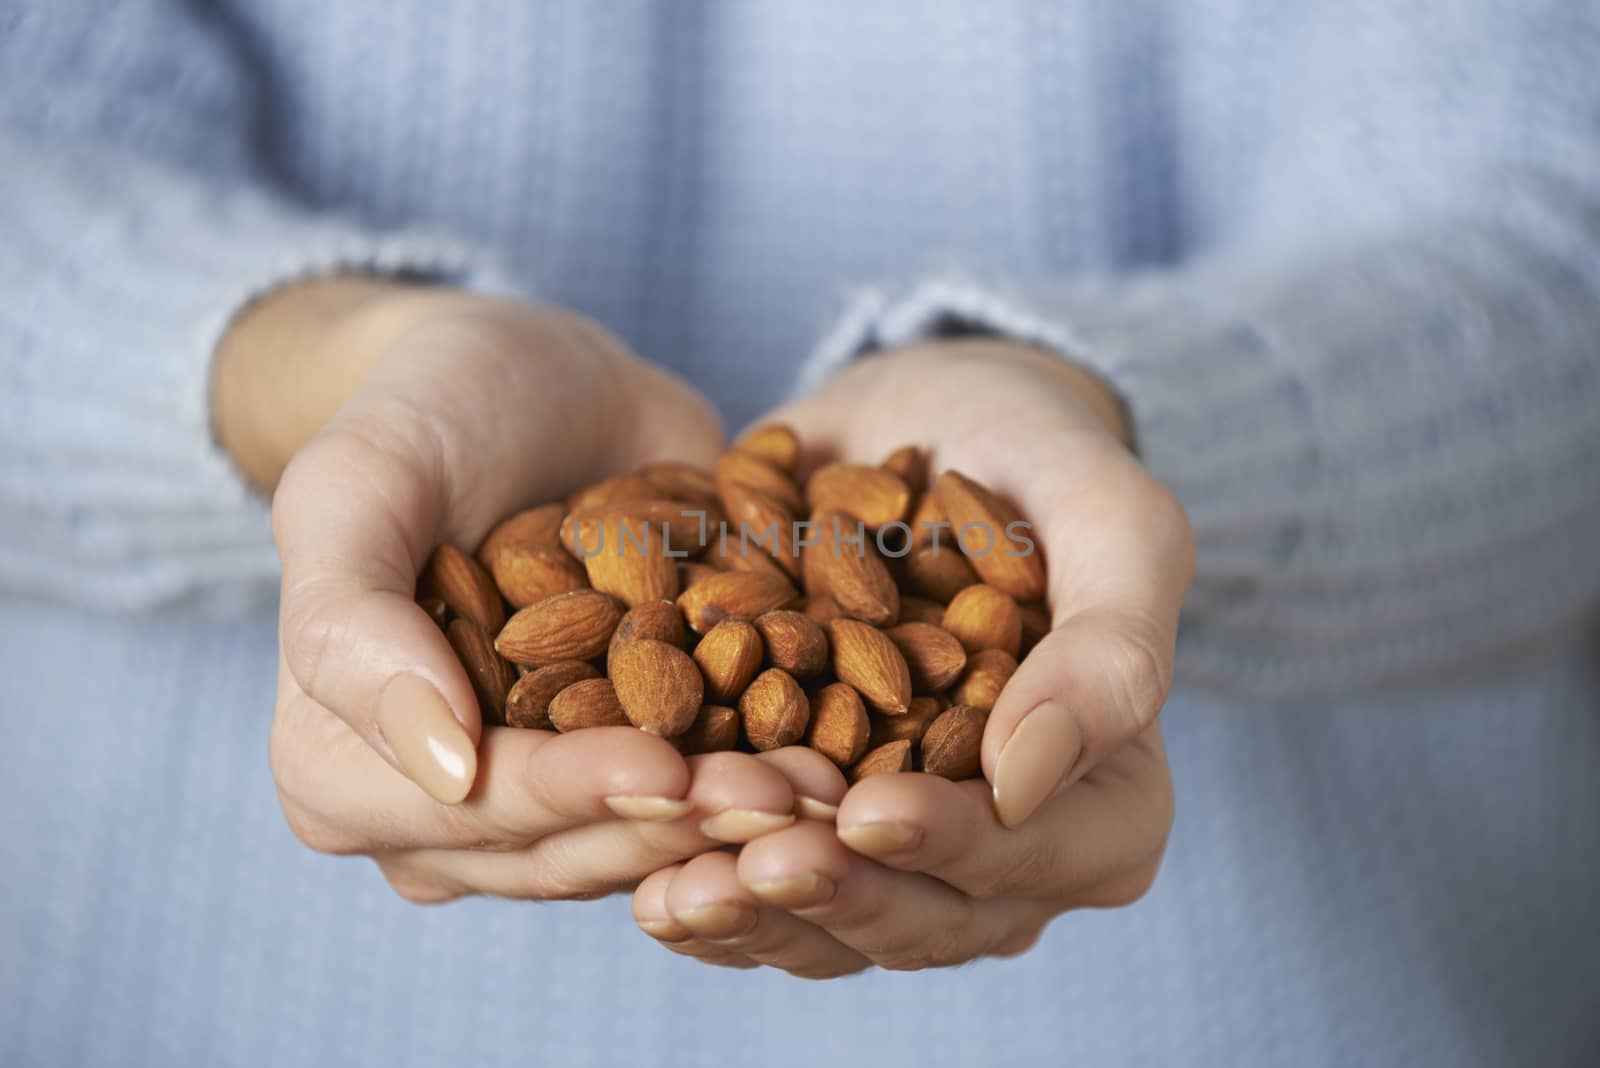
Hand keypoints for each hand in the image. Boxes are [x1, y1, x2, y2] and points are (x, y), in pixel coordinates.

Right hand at [220, 278, 804, 901]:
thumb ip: (351, 620)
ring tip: (833, 786)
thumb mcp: (357, 482)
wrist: (535, 380)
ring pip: (647, 840)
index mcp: (341, 770)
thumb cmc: (426, 411)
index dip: (567, 796)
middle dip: (680, 825)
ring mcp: (548, 795)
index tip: (667, 769)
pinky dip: (770, 781)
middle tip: (790, 795)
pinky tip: (849, 764)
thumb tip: (442, 767)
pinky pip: (703, 799)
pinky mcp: (637, 758)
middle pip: (567, 847)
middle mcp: (444, 812)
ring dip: (741, 823)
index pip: (467, 813)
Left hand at [631, 338, 1191, 972]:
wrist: (929, 428)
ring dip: (754, 918)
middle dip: (835, 897)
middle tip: (746, 868)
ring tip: (673, 893)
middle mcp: (1009, 854)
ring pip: (835, 928)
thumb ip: (1110, 647)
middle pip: (926, 918)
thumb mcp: (1112, 520)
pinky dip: (706, 887)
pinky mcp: (814, 829)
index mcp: (1106, 803)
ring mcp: (905, 853)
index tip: (865, 813)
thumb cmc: (1041, 460)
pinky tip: (642, 881)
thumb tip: (1023, 783)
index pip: (1030, 856)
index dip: (951, 846)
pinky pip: (763, 893)